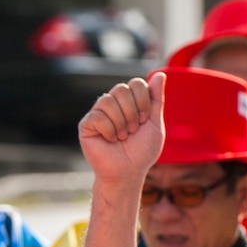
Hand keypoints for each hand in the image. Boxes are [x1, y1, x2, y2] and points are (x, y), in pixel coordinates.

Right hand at [79, 72, 166, 190]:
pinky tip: (110, 140)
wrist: (128, 172)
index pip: (136, 83)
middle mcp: (112, 104)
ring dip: (121, 122)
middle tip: (133, 130)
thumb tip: (160, 74)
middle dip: (132, 111)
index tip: (145, 120)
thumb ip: (156, 99)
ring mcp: (98, 114)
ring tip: (122, 137)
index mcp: (128, 102)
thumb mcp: (155, 123)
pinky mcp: (86, 125)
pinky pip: (97, 116)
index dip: (143, 101)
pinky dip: (109, 130)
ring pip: (107, 100)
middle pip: (121, 89)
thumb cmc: (141, 151)